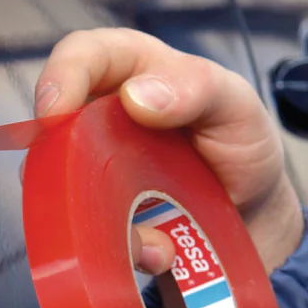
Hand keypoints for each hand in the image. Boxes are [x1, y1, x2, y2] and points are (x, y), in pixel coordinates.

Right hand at [35, 29, 304, 273]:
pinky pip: (90, 238)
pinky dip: (125, 251)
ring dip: (97, 220)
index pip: (84, 55)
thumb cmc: (239, 141)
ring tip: (153, 240)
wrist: (254, 212)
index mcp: (132, 72)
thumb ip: (197, 88)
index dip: (61, 76)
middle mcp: (101, 119)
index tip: (55, 111)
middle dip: (58, 160)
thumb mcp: (236, 105)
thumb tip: (134, 96)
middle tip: (78, 187)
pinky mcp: (102, 218)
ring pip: (63, 192)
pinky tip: (162, 252)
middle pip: (53, 128)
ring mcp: (96, 171)